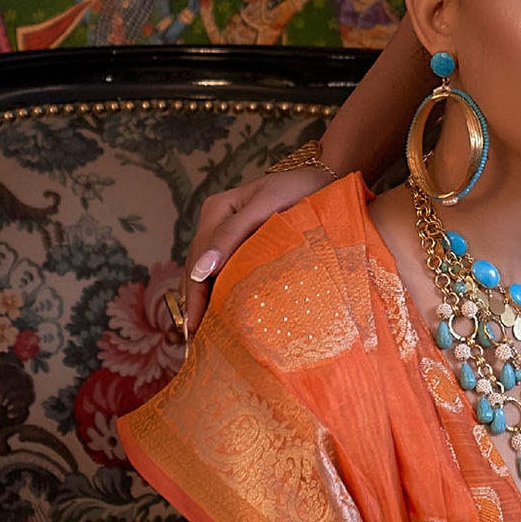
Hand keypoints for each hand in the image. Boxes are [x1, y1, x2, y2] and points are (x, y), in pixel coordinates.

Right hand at [185, 163, 333, 328]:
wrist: (325, 181)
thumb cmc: (301, 189)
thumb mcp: (267, 206)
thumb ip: (233, 234)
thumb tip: (203, 269)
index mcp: (216, 210)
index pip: (198, 260)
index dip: (195, 295)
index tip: (195, 326)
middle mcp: (216, 221)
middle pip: (197, 269)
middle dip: (195, 303)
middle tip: (197, 340)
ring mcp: (226, 232)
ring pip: (208, 273)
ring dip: (205, 301)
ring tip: (207, 334)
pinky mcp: (241, 243)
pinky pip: (225, 270)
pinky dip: (221, 292)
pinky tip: (222, 314)